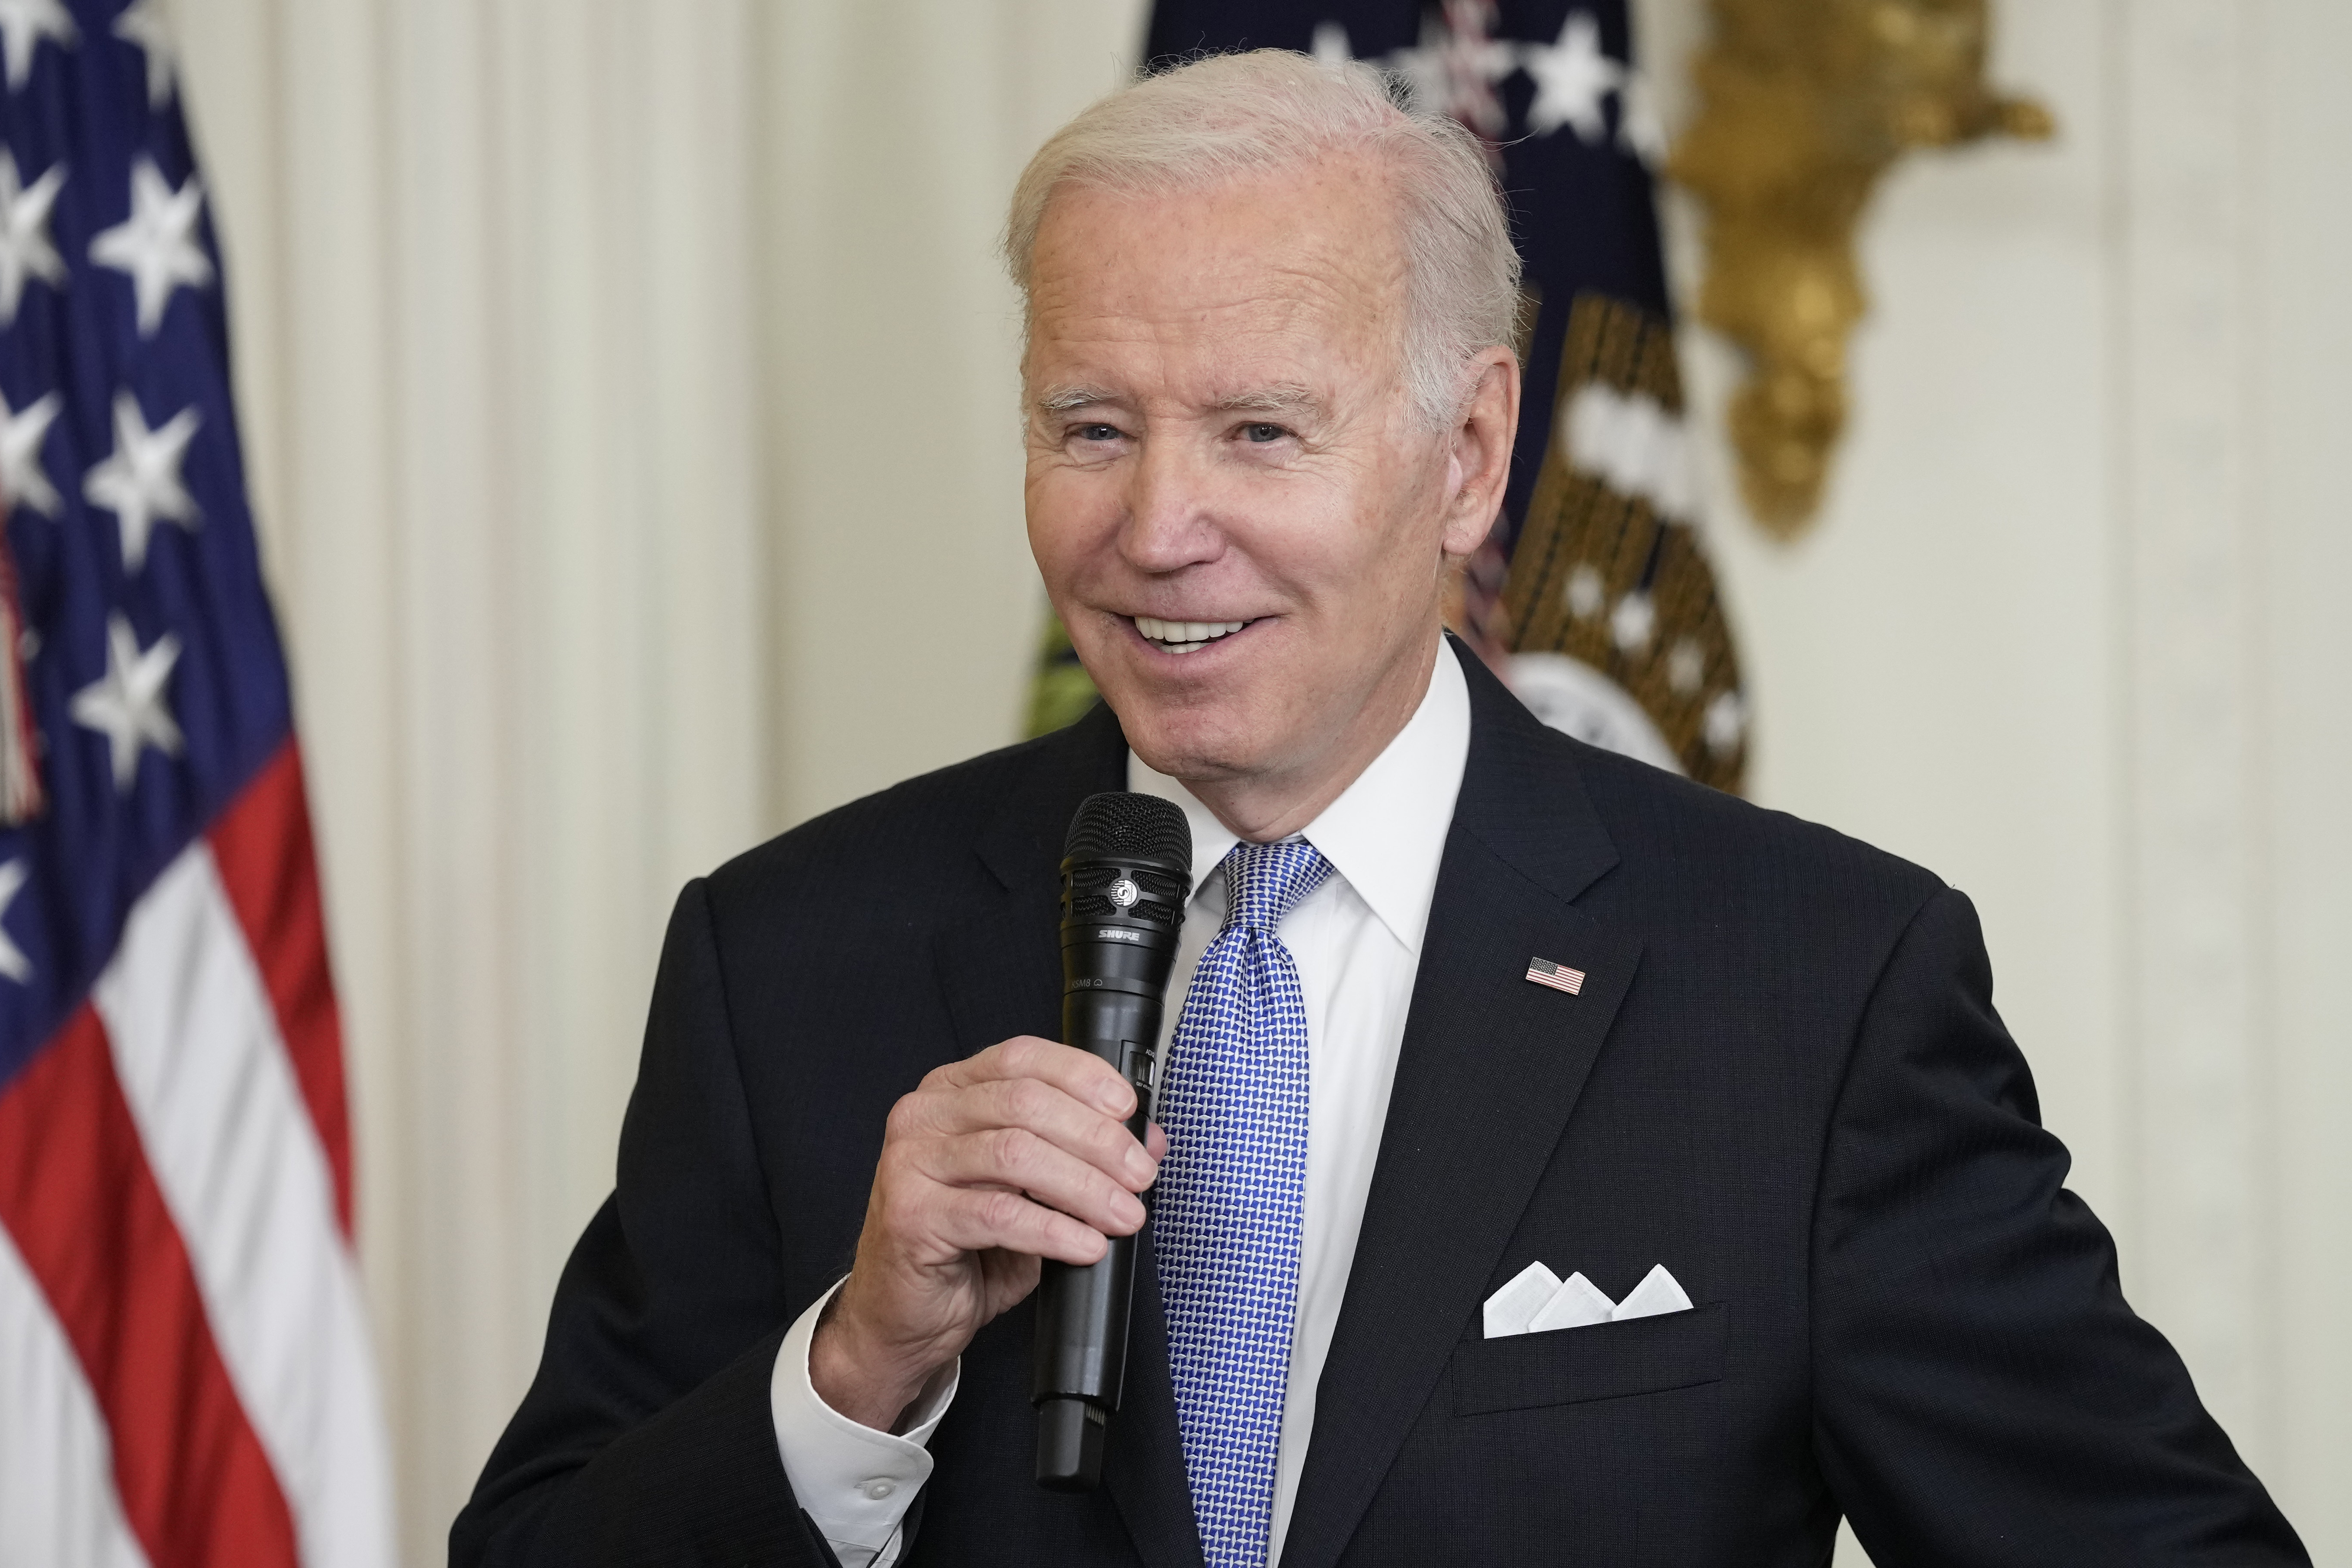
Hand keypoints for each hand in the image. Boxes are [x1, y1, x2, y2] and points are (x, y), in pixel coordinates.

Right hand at [810, 1036, 1166, 1430]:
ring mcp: (910, 1162)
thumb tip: (1149, 1140)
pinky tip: (1087, 1245)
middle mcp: (924, 1115)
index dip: (1082, 1076)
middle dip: (1096, 1139)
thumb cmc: (966, 1247)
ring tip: (1124, 1215)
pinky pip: (998, 1214)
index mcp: (951, 1092)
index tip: (1128, 1109)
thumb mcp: (1030, 1192)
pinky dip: (1054, 1230)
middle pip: (1025, 1102)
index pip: (1022, 1058)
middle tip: (1140, 1175)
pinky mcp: (910, 1215)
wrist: (903, 1315)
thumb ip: (1079, 1157)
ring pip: (1015, 1153)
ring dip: (1084, 1185)